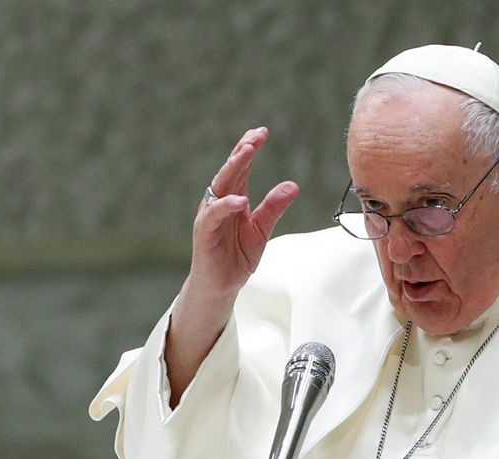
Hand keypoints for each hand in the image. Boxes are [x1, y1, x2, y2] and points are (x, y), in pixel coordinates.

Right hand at [187, 127, 299, 298]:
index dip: (249, 148)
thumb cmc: (236, 257)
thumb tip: (293, 185)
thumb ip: (274, 208)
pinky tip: (240, 199)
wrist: (220, 287)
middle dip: (242, 151)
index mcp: (232, 199)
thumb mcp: (261, 230)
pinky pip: (214, 215)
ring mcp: (210, 216)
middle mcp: (219, 202)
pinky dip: (226, 205)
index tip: (262, 131)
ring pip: (220, 186)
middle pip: (229, 170)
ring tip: (247, 152)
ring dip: (233, 167)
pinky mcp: (205, 233)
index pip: (240, 168)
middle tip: (256, 135)